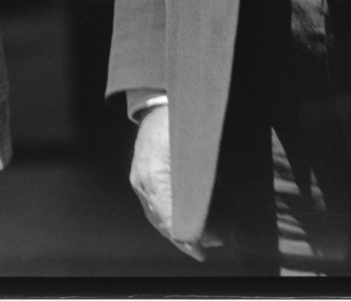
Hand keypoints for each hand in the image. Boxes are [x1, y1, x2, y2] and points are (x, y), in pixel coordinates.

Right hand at [129, 103, 204, 259]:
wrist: (159, 101)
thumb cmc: (181, 122)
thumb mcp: (195, 153)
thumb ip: (198, 186)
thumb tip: (203, 214)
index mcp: (154, 177)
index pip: (169, 220)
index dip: (187, 237)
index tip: (203, 250)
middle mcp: (143, 181)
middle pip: (162, 222)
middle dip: (185, 237)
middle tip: (210, 245)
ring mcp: (139, 178)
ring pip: (156, 215)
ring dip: (178, 229)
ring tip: (202, 237)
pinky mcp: (141, 175)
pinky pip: (153, 204)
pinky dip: (168, 217)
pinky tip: (183, 219)